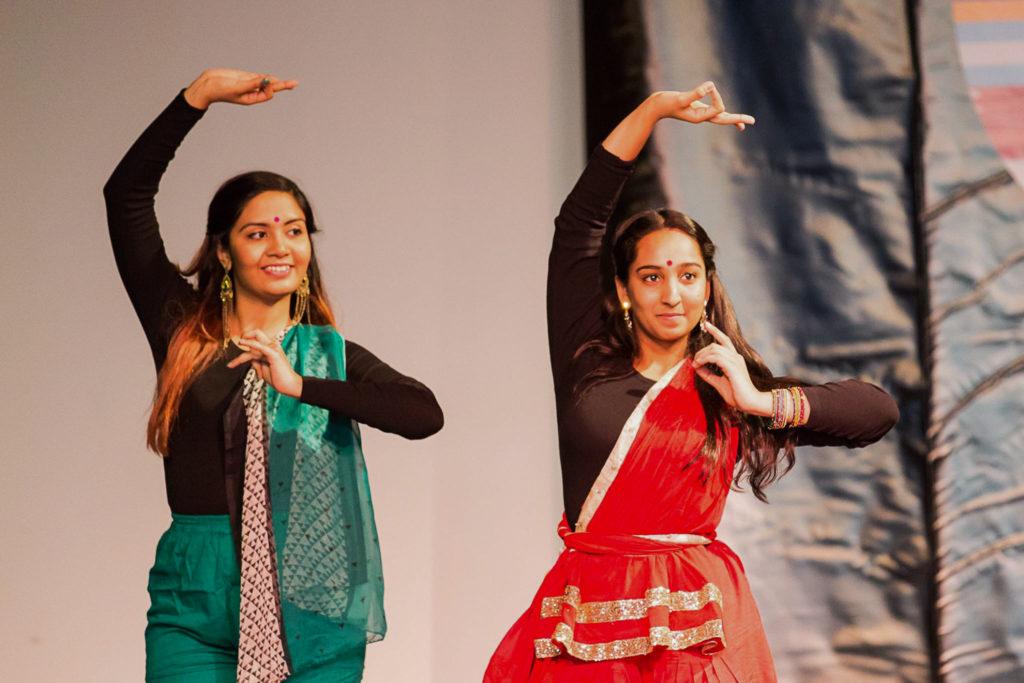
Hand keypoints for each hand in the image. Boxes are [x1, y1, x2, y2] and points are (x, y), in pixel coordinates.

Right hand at [183, 68, 297, 109]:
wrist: (207, 84)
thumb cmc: (220, 90)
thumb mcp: (237, 87)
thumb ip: (252, 83)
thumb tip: (266, 79)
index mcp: (251, 99)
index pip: (267, 94)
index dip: (271, 87)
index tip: (267, 81)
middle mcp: (252, 92)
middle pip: (270, 88)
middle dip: (282, 85)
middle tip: (296, 83)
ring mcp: (248, 84)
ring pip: (265, 82)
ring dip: (275, 81)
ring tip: (290, 83)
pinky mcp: (244, 77)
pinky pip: (258, 77)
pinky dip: (265, 76)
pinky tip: (273, 77)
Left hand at [227, 328, 303, 397]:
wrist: (289, 385)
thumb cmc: (278, 378)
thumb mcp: (263, 368)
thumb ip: (256, 361)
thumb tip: (248, 358)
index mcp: (271, 347)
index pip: (257, 338)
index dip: (248, 339)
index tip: (240, 345)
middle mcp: (273, 345)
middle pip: (257, 334)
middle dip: (245, 336)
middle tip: (237, 343)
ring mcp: (273, 348)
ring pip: (253, 346)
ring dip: (240, 356)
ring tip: (231, 364)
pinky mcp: (273, 354)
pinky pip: (259, 346)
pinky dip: (249, 344)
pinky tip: (242, 342)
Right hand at [647, 82, 754, 129]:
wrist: (656, 107)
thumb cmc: (666, 103)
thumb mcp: (680, 98)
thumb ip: (694, 93)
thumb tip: (709, 87)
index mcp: (700, 117)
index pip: (718, 107)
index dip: (717, 96)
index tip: (707, 87)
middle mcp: (702, 117)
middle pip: (724, 119)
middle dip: (737, 119)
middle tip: (752, 121)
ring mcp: (700, 113)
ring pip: (720, 117)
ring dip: (732, 119)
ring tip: (744, 125)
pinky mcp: (697, 108)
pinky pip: (714, 112)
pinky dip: (722, 113)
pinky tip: (726, 113)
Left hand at [693, 322, 771, 415]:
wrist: (750, 403)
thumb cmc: (737, 394)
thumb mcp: (718, 382)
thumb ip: (708, 374)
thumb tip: (696, 367)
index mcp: (734, 359)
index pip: (725, 340)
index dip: (716, 331)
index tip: (707, 325)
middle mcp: (736, 357)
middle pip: (716, 345)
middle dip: (702, 351)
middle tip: (694, 361)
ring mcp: (735, 361)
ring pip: (715, 349)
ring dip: (702, 355)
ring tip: (696, 364)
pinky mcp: (733, 367)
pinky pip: (716, 357)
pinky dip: (705, 359)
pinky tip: (699, 365)